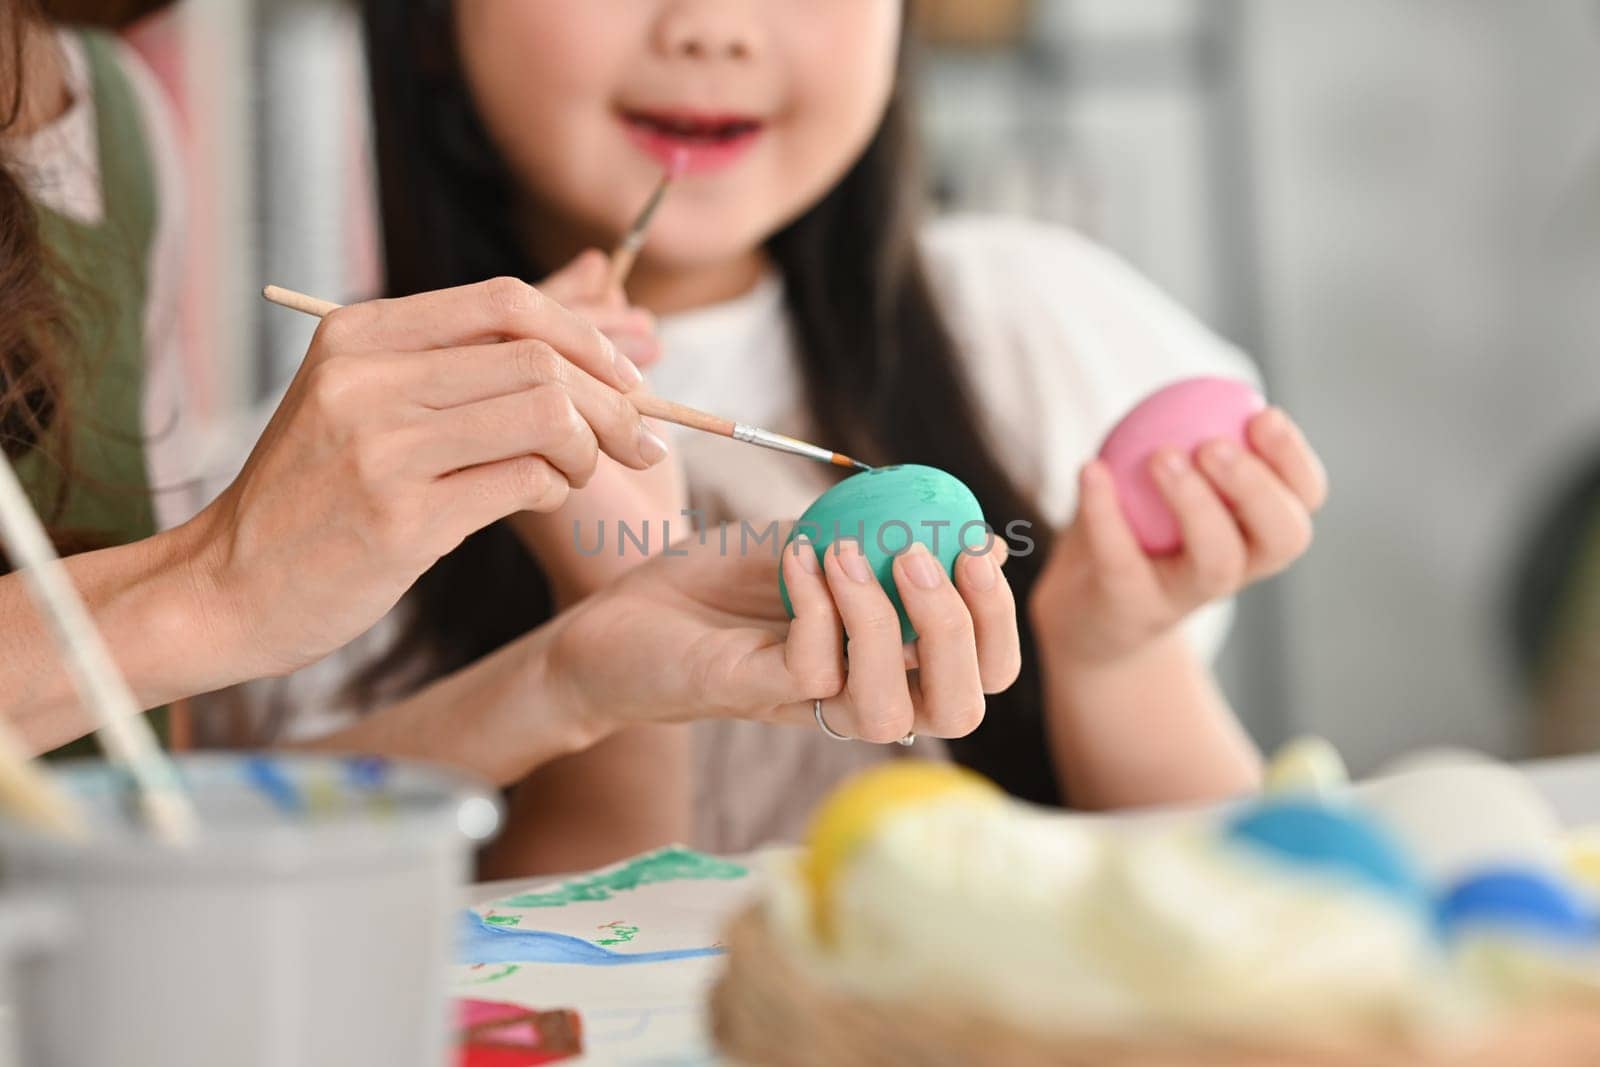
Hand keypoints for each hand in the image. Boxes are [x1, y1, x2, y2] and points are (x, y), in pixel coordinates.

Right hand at [191, 277, 669, 676]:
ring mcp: (381, 449)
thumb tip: (580, 342)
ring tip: (583, 472)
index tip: (624, 378)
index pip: (508, 303)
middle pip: (540, 359)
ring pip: (545, 415)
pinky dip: (556, 488)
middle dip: (614, 401)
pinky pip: (525, 481)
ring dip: (591, 448)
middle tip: (642, 440)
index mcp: (359, 335)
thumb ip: (448, 366)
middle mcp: (367, 380)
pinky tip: (544, 497)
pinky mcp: (400, 520)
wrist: (224, 589)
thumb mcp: (356, 403)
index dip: (586, 337)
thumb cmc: (311, 498)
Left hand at [546, 526, 1022, 743]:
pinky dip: (816, 604)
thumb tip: (976, 533)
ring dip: (883, 621)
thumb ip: (882, 544)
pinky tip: (796, 553)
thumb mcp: (811, 548)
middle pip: (957, 709)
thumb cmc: (713, 588)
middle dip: (965, 632)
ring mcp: (804, 703)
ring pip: (888, 709)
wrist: (613, 618)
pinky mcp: (753, 695)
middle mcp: (855, 692)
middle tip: (931, 557)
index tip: (977, 544)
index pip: (981, 673)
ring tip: (851, 553)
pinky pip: (812, 669)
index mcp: (884, 661)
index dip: (998, 620)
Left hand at [1031, 407, 1326, 665]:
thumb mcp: (1169, 482)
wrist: (1086, 614)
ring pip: (1217, 561)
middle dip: (1257, 486)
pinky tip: (1090, 469)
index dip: (1295, 459)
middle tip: (1216, 444)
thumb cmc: (1139, 530)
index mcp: (1257, 531)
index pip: (1304, 499)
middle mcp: (1237, 569)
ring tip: (1162, 456)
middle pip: (1281, 536)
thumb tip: (1202, 384)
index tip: (1263, 414)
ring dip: (1195, 503)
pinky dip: (1105, 514)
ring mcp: (1187, 597)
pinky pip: (1123, 562)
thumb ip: (1190, 440)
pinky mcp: (1133, 609)